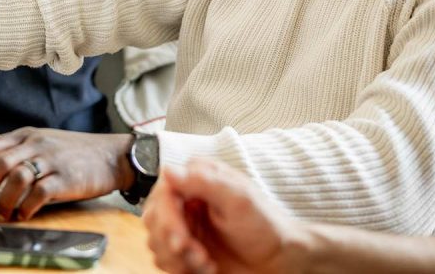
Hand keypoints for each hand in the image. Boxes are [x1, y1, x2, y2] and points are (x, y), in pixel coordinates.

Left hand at [0, 129, 134, 221]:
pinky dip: (27, 206)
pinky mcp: (66, 177)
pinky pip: (39, 192)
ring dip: (3, 200)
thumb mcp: (46, 144)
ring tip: (1, 214)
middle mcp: (37, 144)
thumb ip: (21, 155)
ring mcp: (52, 159)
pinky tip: (24, 214)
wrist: (113, 155)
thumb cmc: (77, 153)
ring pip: (16, 177)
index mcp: (28, 135)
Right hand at [143, 159, 307, 273]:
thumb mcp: (239, 200)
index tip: (181, 240)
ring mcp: (185, 224)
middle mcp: (187, 199)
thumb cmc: (267, 226)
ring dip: (178, 258)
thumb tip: (169, 169)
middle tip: (197, 255)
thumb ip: (204, 182)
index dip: (167, 218)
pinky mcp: (185, 248)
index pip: (163, 193)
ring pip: (156, 241)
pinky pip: (164, 259)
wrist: (280, 260)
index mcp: (198, 179)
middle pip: (154, 218)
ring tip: (206, 262)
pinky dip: (181, 269)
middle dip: (173, 242)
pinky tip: (205, 267)